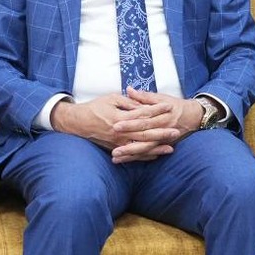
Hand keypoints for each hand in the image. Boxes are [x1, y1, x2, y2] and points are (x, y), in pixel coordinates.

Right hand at [50, 91, 192, 162]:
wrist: (78, 123)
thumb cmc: (95, 108)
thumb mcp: (111, 99)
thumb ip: (128, 103)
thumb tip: (143, 106)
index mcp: (120, 117)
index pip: (142, 113)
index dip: (157, 110)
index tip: (169, 106)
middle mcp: (120, 132)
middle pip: (145, 132)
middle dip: (162, 132)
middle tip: (176, 131)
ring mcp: (118, 142)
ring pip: (141, 146)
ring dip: (156, 148)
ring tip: (171, 148)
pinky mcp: (115, 148)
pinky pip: (133, 154)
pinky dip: (145, 155)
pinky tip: (156, 155)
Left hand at [111, 89, 202, 163]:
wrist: (193, 117)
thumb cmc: (175, 105)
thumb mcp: (161, 98)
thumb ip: (144, 96)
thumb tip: (129, 90)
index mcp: (161, 115)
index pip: (143, 120)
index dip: (130, 123)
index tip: (116, 125)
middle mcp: (162, 129)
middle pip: (143, 136)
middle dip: (128, 142)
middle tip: (113, 145)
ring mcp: (162, 140)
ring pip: (145, 148)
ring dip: (130, 153)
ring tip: (115, 156)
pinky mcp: (162, 146)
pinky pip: (148, 154)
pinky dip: (136, 158)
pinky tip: (124, 160)